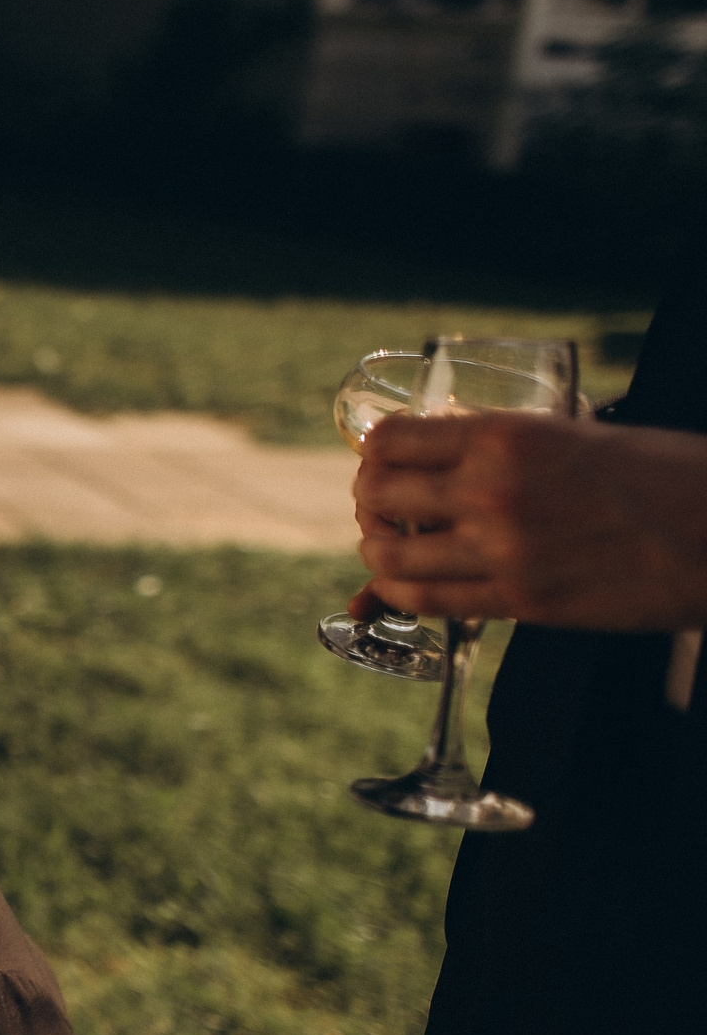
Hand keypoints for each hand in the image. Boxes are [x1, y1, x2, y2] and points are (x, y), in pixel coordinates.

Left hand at [353, 412, 706, 629]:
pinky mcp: (521, 601)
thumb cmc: (662, 474)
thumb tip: (446, 454)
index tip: (383, 463)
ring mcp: (502, 551)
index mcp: (505, 437)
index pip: (391, 442)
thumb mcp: (576, 433)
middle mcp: (491, 491)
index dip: (376, 454)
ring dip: (379, 551)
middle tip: (384, 507)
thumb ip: (506, 446)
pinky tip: (406, 586)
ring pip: (388, 556)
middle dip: (372, 501)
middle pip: (378, 495)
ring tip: (393, 547)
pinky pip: (427, 601)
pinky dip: (400, 593)